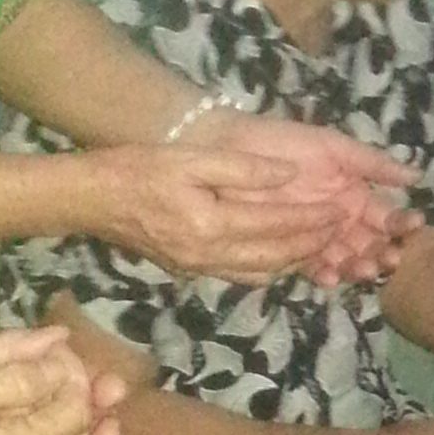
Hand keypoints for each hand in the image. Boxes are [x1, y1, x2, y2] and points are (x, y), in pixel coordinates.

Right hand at [101, 117, 415, 286]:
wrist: (89, 199)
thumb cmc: (137, 170)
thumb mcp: (191, 159)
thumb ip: (243, 170)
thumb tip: (289, 175)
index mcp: (211, 227)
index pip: (277, 227)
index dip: (314, 219)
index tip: (344, 209)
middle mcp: (208, 257)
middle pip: (276, 258)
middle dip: (314, 244)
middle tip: (345, 230)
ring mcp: (198, 268)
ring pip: (261, 273)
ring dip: (295, 261)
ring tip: (324, 245)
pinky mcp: (190, 270)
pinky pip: (241, 275)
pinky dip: (269, 268)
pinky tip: (282, 256)